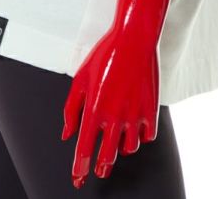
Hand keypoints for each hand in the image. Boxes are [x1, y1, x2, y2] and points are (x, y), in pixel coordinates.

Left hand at [61, 23, 159, 187]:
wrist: (134, 39)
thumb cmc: (105, 55)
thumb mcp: (80, 79)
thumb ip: (71, 109)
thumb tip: (67, 134)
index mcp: (94, 110)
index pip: (84, 151)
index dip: (79, 169)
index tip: (77, 178)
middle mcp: (114, 117)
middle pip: (106, 157)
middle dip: (100, 168)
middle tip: (98, 169)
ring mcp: (134, 115)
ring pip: (128, 149)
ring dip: (120, 151)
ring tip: (117, 143)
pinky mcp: (151, 110)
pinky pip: (147, 137)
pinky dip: (141, 138)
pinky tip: (135, 130)